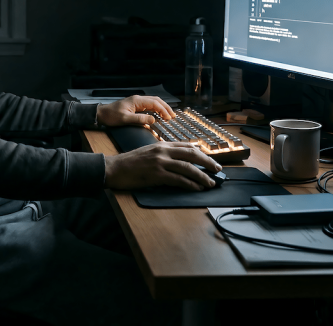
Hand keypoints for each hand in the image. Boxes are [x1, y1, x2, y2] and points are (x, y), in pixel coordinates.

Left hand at [96, 95, 175, 126]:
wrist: (101, 114)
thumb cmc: (111, 116)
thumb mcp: (125, 119)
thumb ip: (139, 119)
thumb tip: (153, 120)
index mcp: (137, 101)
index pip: (154, 103)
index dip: (163, 110)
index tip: (169, 118)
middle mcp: (138, 99)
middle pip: (156, 100)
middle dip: (165, 107)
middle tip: (173, 116)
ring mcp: (137, 102)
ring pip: (153, 102)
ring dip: (162, 107)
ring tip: (169, 115)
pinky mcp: (135, 106)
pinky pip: (149, 106)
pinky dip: (156, 109)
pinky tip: (159, 115)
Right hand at [105, 142, 222, 190]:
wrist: (114, 168)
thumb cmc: (130, 163)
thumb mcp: (148, 152)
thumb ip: (163, 154)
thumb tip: (179, 161)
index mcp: (162, 145)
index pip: (187, 146)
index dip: (201, 153)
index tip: (210, 160)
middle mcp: (163, 151)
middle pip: (192, 154)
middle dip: (207, 162)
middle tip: (218, 169)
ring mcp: (160, 162)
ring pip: (188, 168)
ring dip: (202, 176)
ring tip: (210, 183)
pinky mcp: (156, 175)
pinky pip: (178, 179)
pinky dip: (190, 184)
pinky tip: (196, 188)